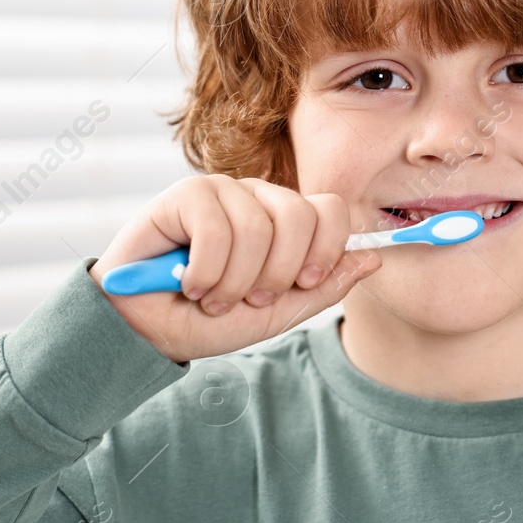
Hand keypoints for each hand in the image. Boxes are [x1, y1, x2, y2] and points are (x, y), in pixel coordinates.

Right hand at [87, 175, 380, 363]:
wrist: (147, 330)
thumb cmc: (209, 318)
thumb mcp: (277, 312)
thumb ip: (324, 287)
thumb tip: (375, 259)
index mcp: (286, 222)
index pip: (331, 210)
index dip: (325, 250)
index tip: (301, 285)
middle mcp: (258, 199)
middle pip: (300, 214)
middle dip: (278, 272)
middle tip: (250, 299)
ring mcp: (223, 192)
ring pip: (257, 227)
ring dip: (234, 281)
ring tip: (211, 298)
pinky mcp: (185, 195)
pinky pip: (216, 227)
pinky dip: (205, 271)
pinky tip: (188, 283)